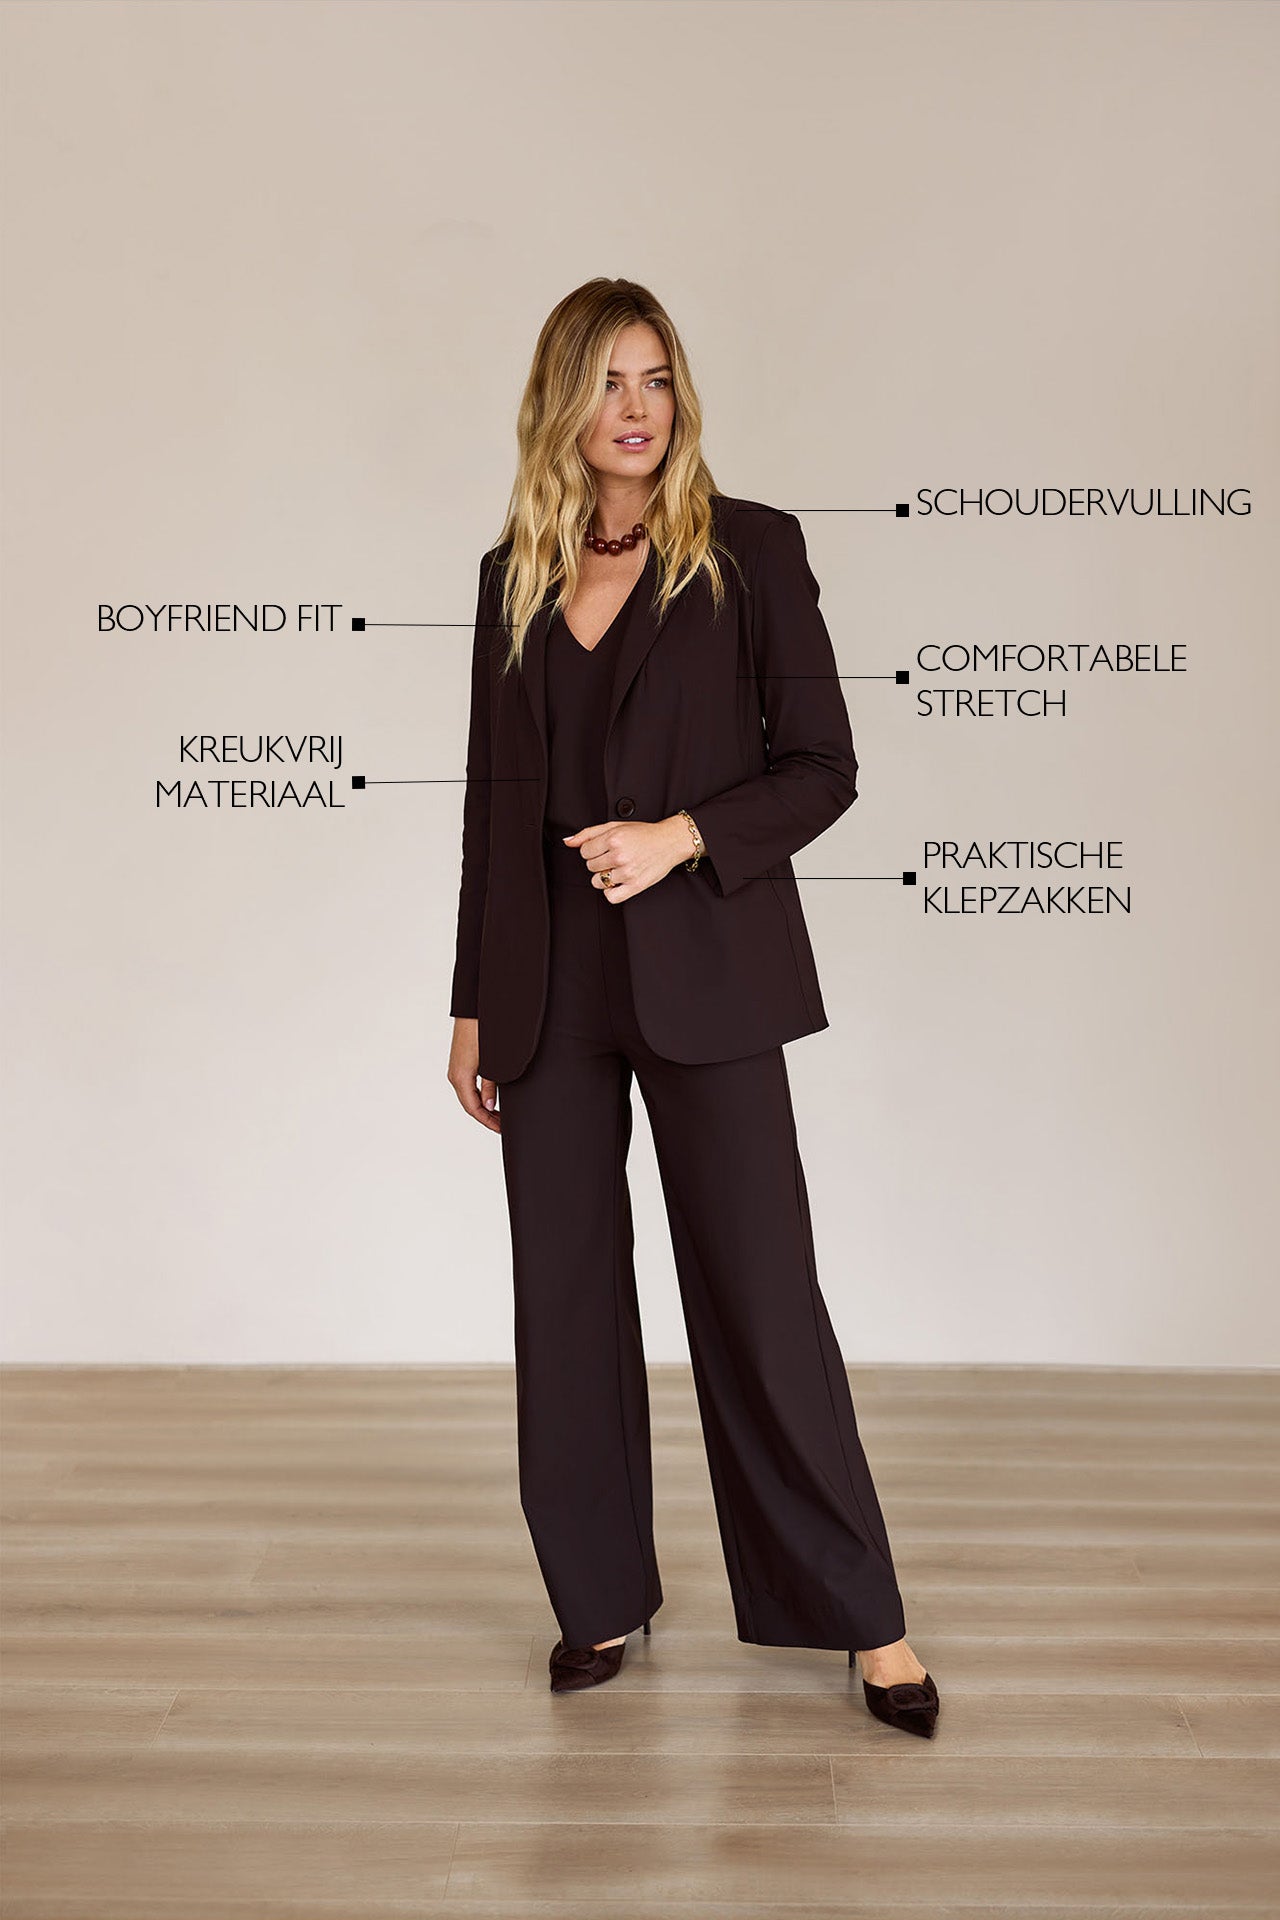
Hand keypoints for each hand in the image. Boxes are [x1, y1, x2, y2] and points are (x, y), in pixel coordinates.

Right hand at [447, 1017, 499, 1132]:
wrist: (473, 1010)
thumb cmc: (481, 1032)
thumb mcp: (490, 1062)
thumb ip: (489, 1085)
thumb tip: (488, 1105)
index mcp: (461, 1077)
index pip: (474, 1109)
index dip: (488, 1121)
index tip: (501, 1128)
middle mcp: (455, 1075)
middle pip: (470, 1104)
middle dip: (486, 1117)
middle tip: (503, 1124)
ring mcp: (457, 1068)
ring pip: (469, 1096)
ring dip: (483, 1107)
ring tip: (499, 1114)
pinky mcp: (461, 1062)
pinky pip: (468, 1086)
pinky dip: (479, 1096)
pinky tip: (490, 1097)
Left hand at [562, 816, 693, 902]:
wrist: (669, 842)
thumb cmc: (643, 833)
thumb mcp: (615, 826)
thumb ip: (589, 833)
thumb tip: (568, 842)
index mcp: (613, 838)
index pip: (584, 852)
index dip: (592, 850)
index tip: (603, 848)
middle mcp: (619, 856)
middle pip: (590, 867)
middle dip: (598, 862)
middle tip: (613, 856)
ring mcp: (627, 872)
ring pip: (597, 881)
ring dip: (604, 876)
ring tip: (617, 868)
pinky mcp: (635, 886)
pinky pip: (610, 897)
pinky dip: (610, 891)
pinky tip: (617, 882)